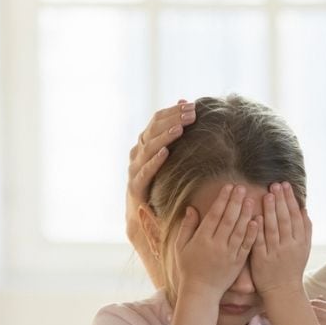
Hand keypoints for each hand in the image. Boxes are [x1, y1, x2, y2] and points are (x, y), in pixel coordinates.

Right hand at [127, 100, 196, 247]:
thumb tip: (187, 105)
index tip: (191, 105)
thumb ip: (176, 136)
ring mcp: (134, 170)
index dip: (172, 111)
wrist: (144, 219)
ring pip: (147, 147)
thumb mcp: (171, 160)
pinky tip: (165, 152)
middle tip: (191, 113)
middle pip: (152, 129)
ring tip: (180, 128)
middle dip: (172, 119)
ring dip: (164, 136)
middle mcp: (137, 154)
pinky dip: (154, 161)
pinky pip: (144, 172)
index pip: (157, 120)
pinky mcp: (135, 188)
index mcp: (146, 144)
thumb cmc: (161, 185)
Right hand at [174, 184, 258, 298]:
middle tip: (242, 188)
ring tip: (251, 199)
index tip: (228, 187)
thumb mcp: (181, 247)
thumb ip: (187, 227)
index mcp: (202, 239)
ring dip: (246, 214)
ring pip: (239, 231)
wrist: (201, 291)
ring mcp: (229, 254)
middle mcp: (216, 245)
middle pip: (228, 220)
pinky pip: (246, 246)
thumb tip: (191, 208)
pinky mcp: (238, 263)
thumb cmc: (189, 268)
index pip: (214, 215)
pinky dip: (252, 233)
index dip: (222, 200)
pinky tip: (257, 221)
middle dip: (236, 202)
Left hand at [250, 182, 311, 296]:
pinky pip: (260, 242)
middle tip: (275, 185)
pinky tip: (256, 217)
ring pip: (273, 228)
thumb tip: (304, 208)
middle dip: (281, 201)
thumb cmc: (293, 267)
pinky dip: (259, 230)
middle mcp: (289, 246)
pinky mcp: (262, 260)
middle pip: (285, 220)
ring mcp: (275, 253)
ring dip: (271, 211)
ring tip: (267, 195)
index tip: (285, 186)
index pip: (295, 216)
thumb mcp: (304, 248)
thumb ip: (306, 229)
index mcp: (300, 242)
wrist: (283, 291)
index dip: (290, 200)